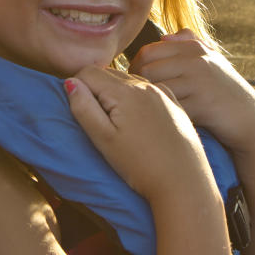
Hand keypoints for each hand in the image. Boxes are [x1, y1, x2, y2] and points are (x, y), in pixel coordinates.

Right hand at [65, 66, 214, 202]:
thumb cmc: (140, 165)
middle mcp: (145, 85)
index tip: (82, 112)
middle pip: (109, 73)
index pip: (88, 72)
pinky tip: (140, 122)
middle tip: (99, 122)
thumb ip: (83, 108)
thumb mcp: (103, 139)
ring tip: (120, 125)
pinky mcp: (175, 104)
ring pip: (129, 81)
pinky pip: (148, 90)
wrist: (185, 183)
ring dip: (116, 93)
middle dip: (96, 90)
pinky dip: (137, 98)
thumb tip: (70, 82)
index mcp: (125, 91)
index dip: (77, 88)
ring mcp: (163, 93)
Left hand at [129, 29, 254, 154]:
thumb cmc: (226, 93)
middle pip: (146, 68)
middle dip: (136, 86)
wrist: (252, 122)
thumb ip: (190, 44)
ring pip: (154, 86)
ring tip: (146, 111)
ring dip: (146, 101)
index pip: (148, 51)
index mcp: (194, 48)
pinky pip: (169, 106)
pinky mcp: (202, 104)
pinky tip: (162, 121)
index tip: (134, 85)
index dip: (133, 68)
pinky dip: (161, 115)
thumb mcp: (213, 62)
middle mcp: (196, 60)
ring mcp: (200, 80)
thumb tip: (164, 36)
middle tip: (135, 101)